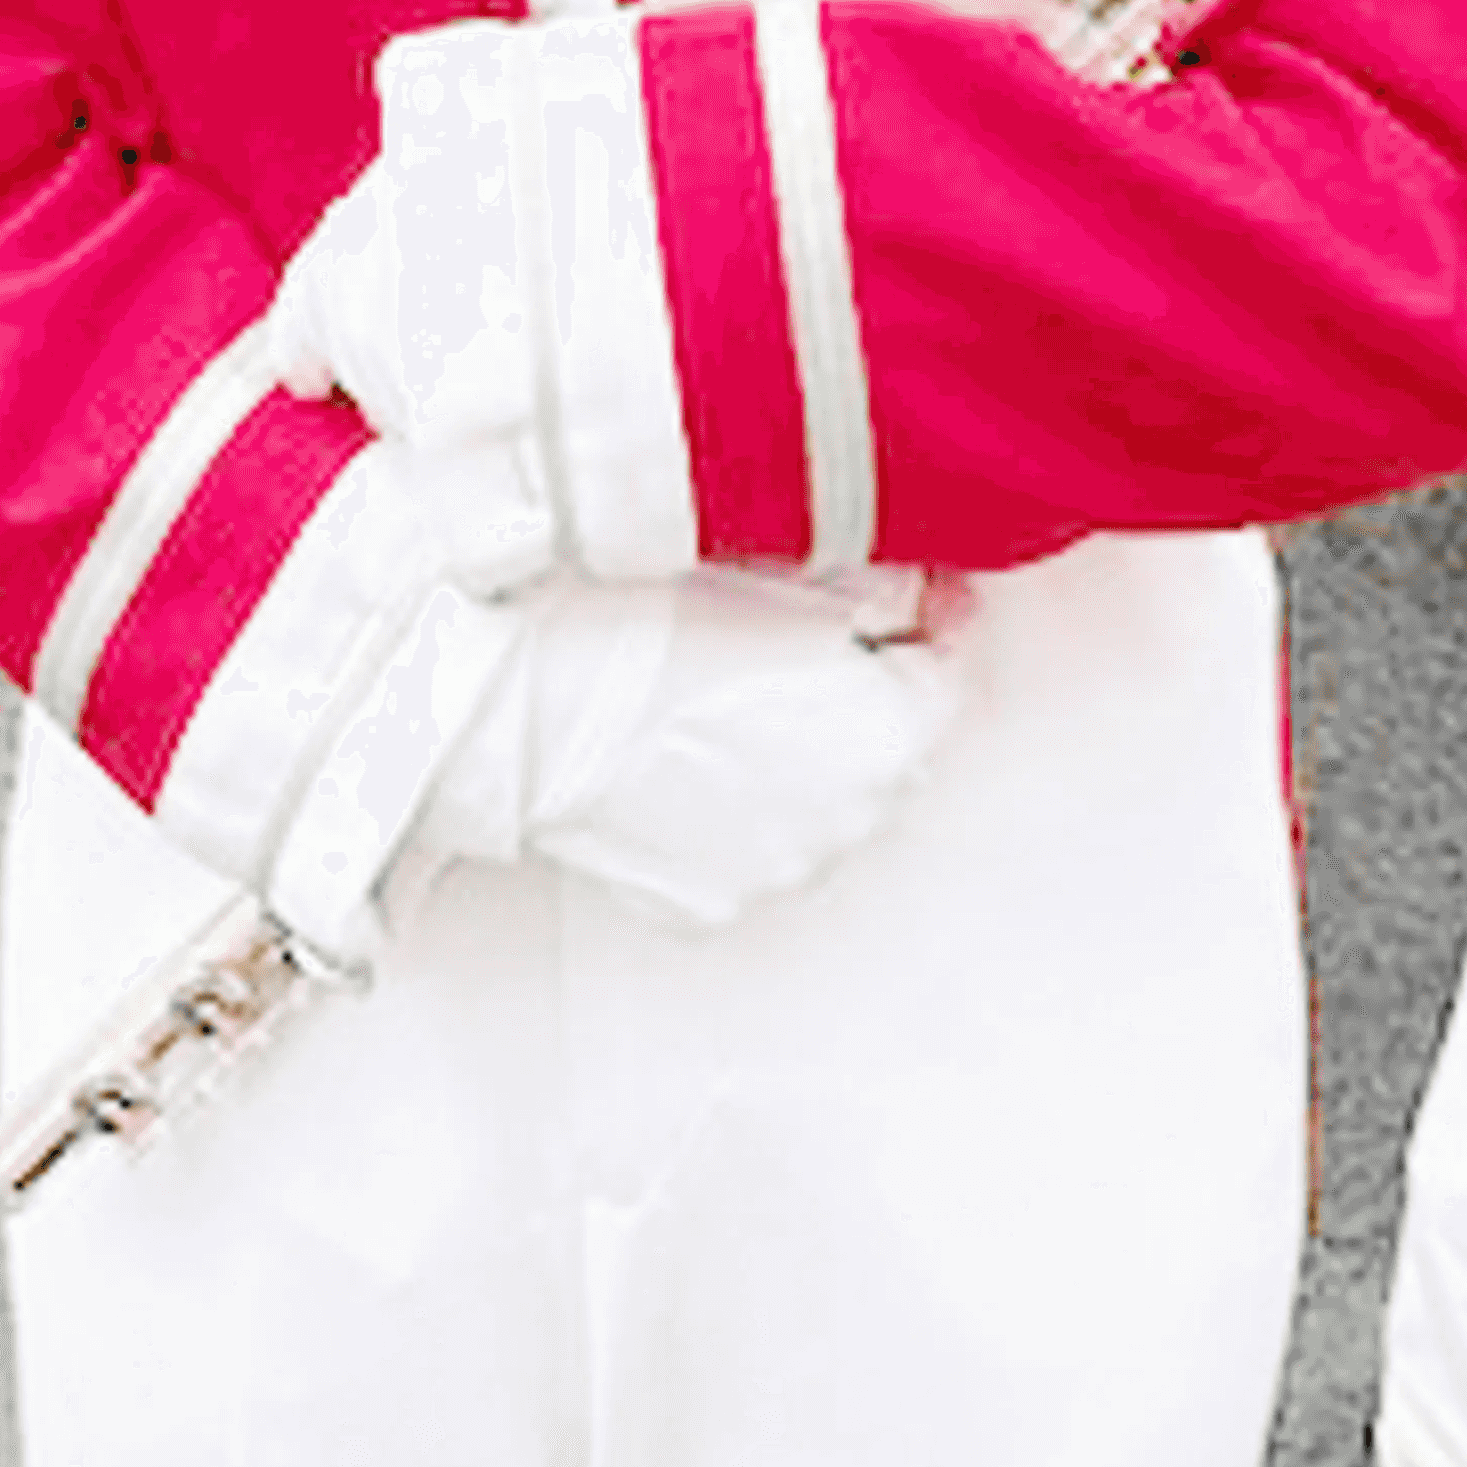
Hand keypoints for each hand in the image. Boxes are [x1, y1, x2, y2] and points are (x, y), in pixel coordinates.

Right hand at [417, 572, 958, 931]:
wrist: (521, 701)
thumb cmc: (639, 622)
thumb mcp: (783, 566)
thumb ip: (883, 586)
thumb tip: (928, 594)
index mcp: (887, 735)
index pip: (945, 675)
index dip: (919, 623)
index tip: (889, 592)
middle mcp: (849, 822)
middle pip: (885, 743)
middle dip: (857, 691)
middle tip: (788, 631)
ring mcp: (777, 869)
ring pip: (818, 797)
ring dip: (797, 749)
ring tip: (720, 686)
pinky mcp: (707, 900)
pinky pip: (748, 838)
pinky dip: (734, 797)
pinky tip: (680, 743)